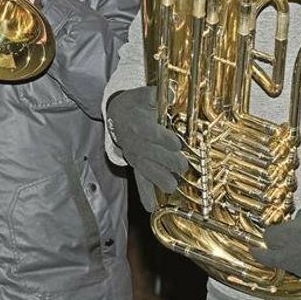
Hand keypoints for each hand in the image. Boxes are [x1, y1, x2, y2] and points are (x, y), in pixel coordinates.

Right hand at [106, 86, 187, 211]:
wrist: (117, 117)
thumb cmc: (134, 105)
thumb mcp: (142, 94)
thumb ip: (154, 94)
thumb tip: (171, 92)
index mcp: (138, 125)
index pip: (152, 134)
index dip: (164, 139)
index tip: (177, 143)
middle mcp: (136, 144)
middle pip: (153, 155)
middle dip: (169, 161)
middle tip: (183, 166)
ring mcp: (136, 158)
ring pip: (148, 171)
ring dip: (160, 179)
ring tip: (172, 186)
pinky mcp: (136, 167)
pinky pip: (140, 181)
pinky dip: (145, 195)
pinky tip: (151, 207)